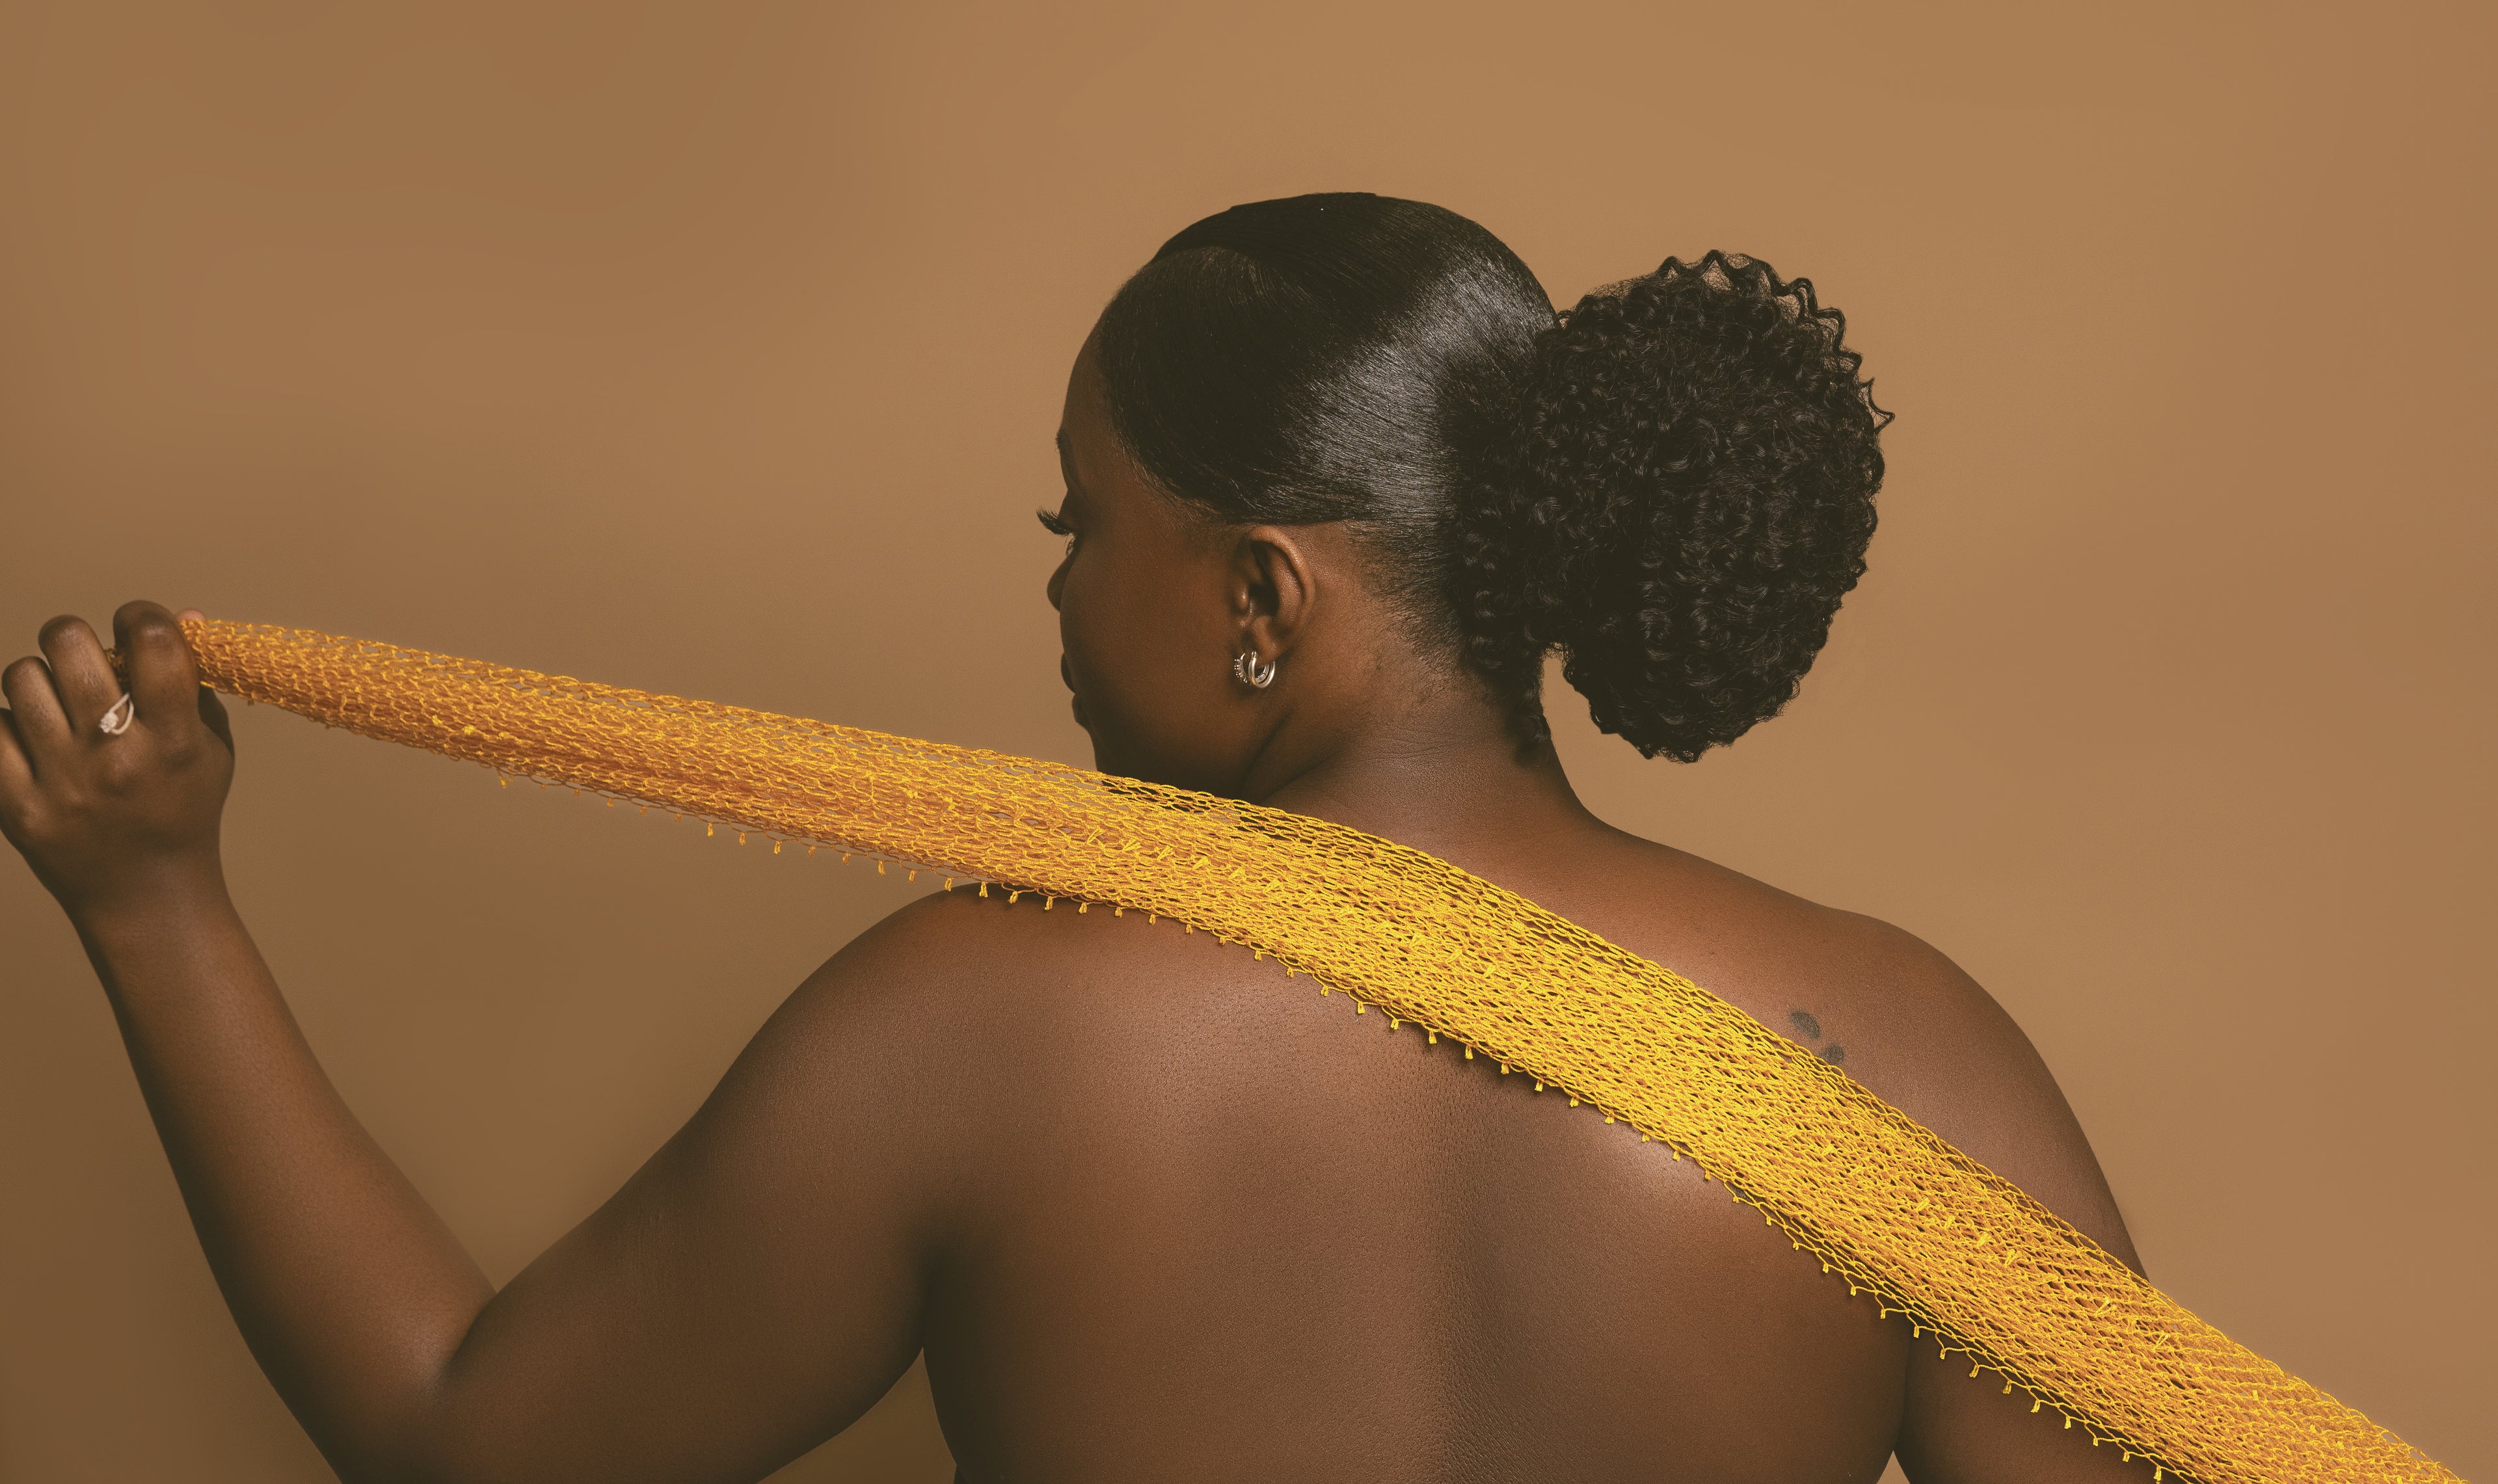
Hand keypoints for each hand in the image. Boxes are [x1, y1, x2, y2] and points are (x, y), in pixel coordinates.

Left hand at [0, 601, 234, 916]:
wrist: (148, 897)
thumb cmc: (183, 809)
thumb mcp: (209, 749)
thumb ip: (195, 683)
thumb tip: (183, 615)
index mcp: (174, 740)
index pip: (153, 642)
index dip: (140, 615)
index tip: (136, 626)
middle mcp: (117, 757)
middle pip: (69, 643)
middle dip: (75, 639)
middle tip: (83, 660)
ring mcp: (62, 782)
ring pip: (20, 677)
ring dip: (40, 680)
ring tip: (57, 705)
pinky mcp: (17, 806)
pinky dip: (10, 725)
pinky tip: (33, 741)